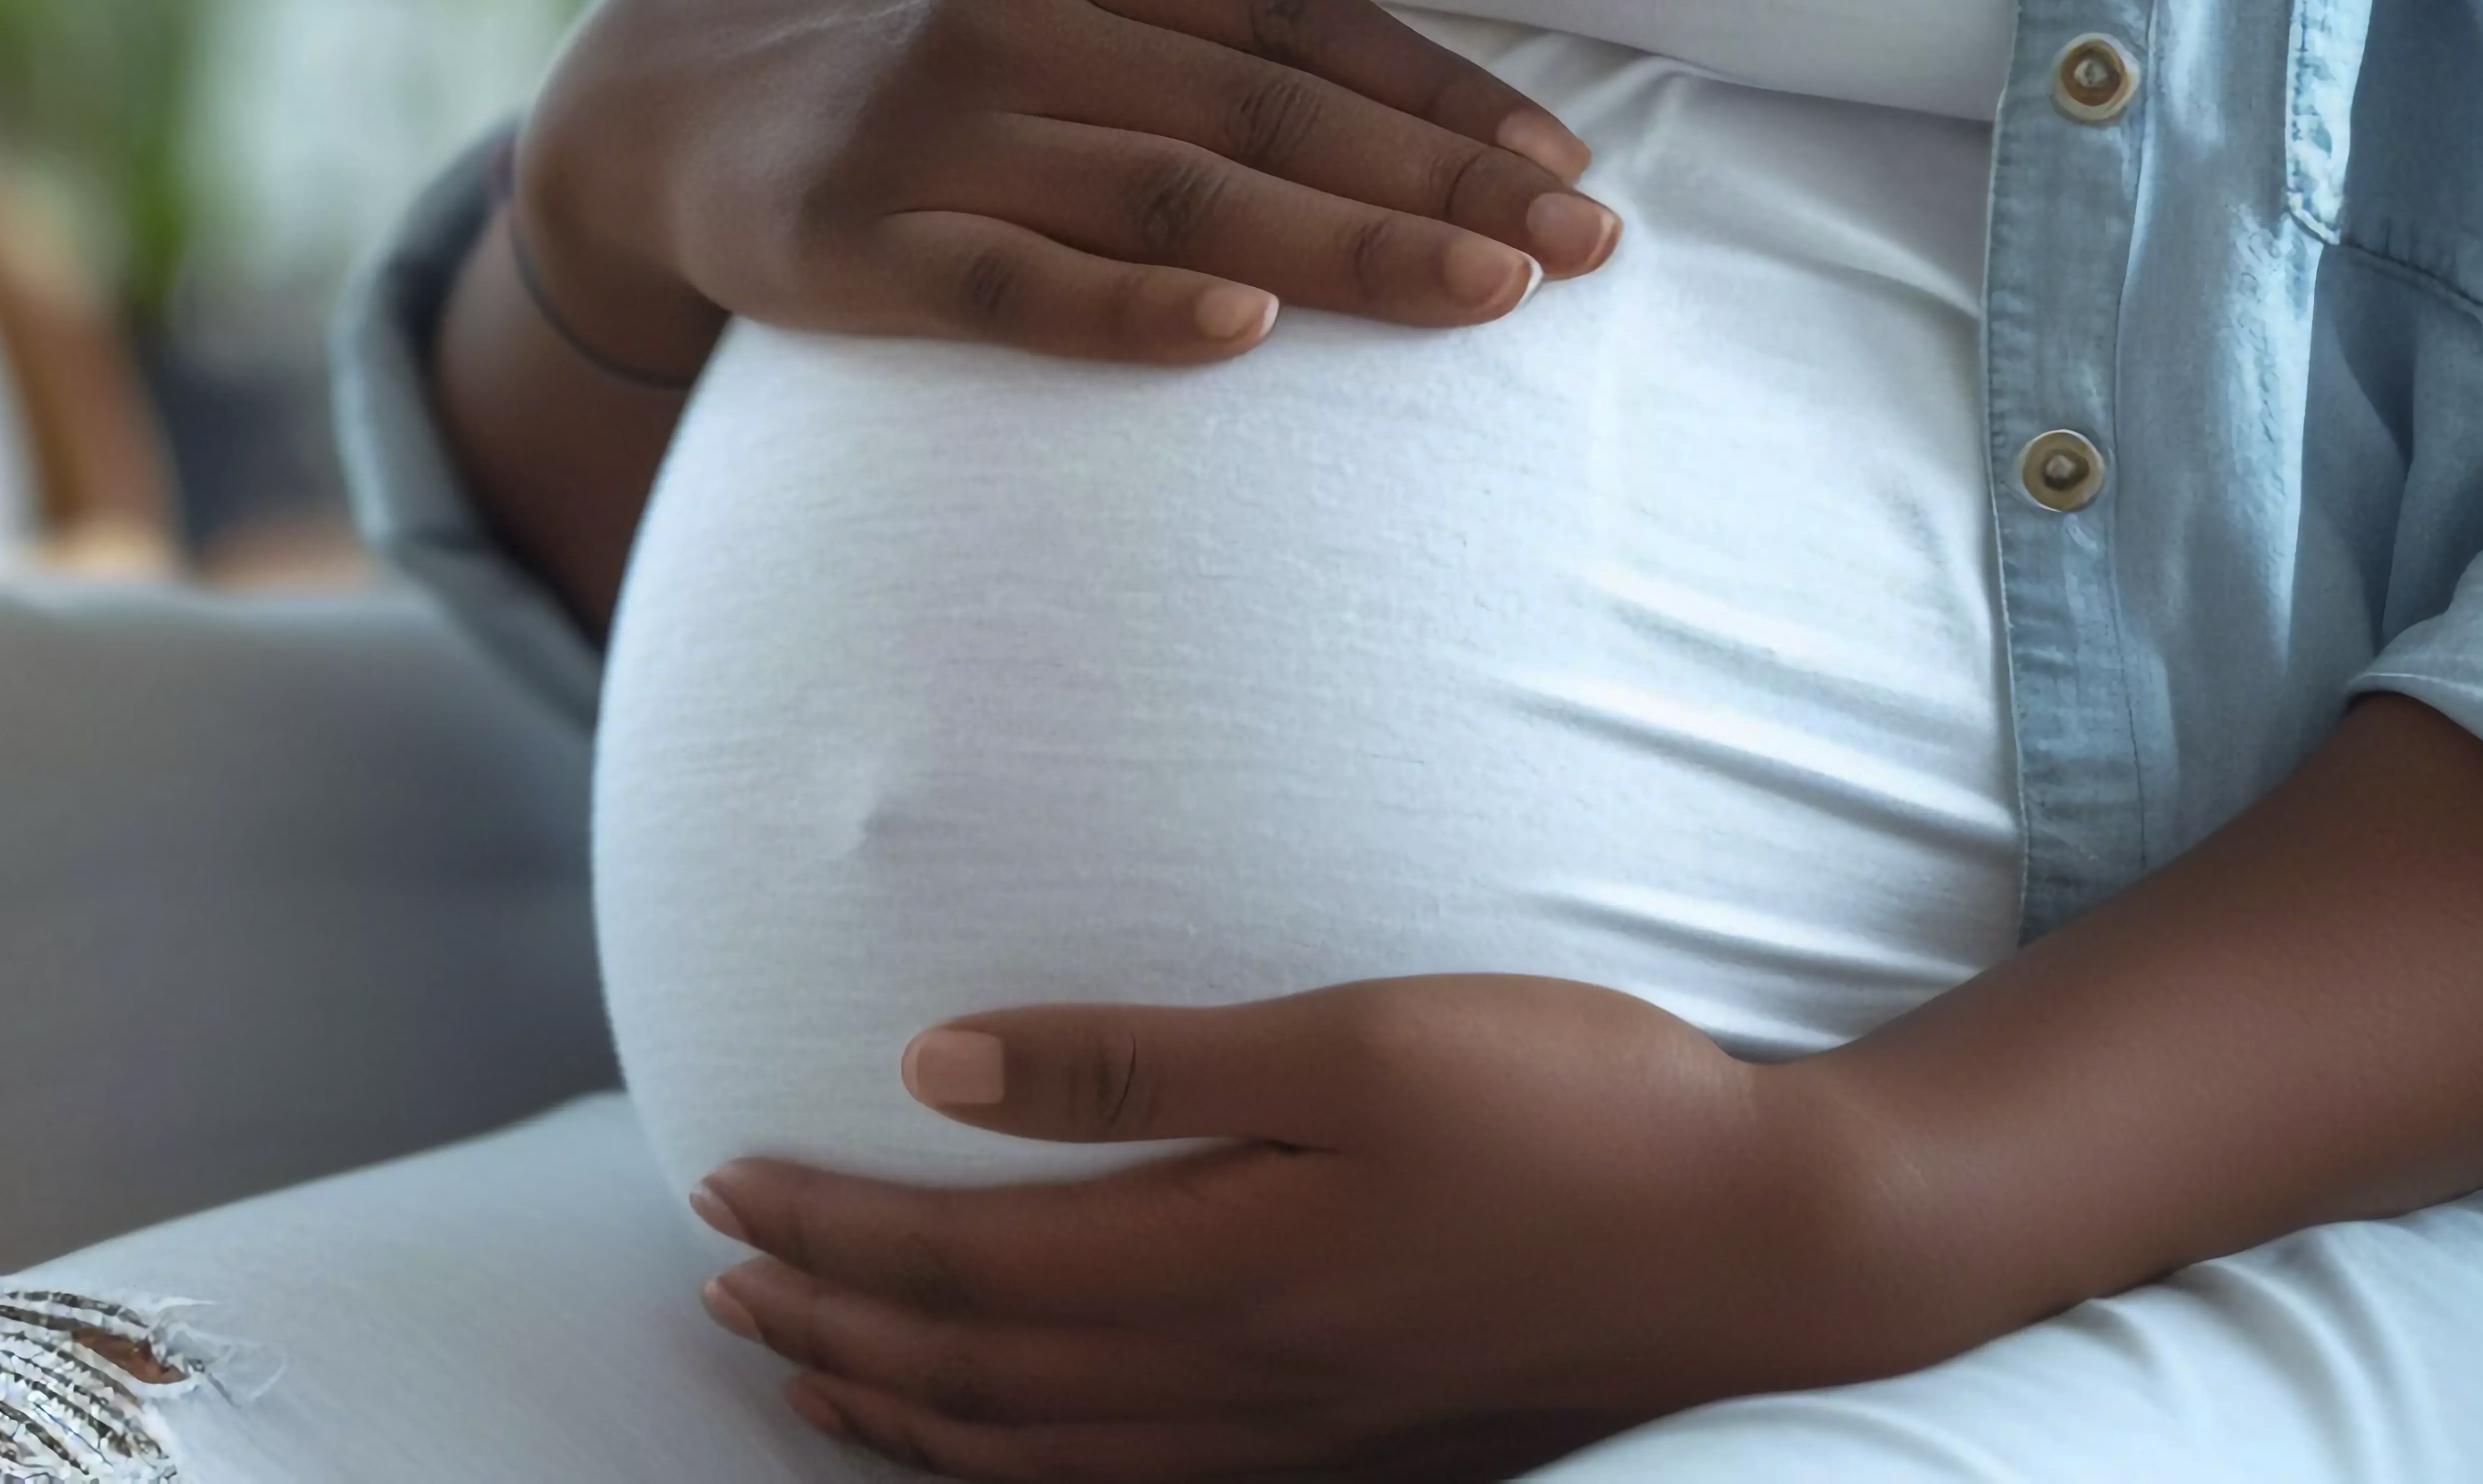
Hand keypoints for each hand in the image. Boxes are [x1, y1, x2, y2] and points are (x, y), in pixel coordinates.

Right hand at [512, 0, 1619, 377]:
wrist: (649, 93)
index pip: (1293, 12)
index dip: (1435, 89)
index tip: (1565, 160)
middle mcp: (1005, 18)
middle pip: (1266, 109)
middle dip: (1442, 185)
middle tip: (1589, 252)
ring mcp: (931, 135)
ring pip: (1179, 199)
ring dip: (1348, 251)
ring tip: (1495, 297)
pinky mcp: (859, 246)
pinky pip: (1019, 287)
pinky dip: (1135, 309)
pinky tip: (1247, 336)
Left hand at [686, 978, 1945, 1479]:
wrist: (1765, 1243)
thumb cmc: (1576, 1105)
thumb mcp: (1355, 1041)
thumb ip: (1138, 1063)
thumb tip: (936, 1063)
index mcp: (1219, 1266)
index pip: (961, 1269)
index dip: (827, 1232)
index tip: (721, 1183)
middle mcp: (1235, 1378)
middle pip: (974, 1376)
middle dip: (829, 1326)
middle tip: (717, 1275)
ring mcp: (1291, 1434)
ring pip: (1036, 1454)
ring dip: (901, 1411)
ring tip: (800, 1367)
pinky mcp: (1345, 1450)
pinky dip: (1014, 1471)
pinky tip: (984, 1447)